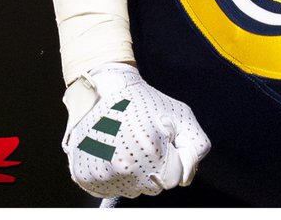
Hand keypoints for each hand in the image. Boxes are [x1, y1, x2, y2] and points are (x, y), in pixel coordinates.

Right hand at [62, 63, 210, 197]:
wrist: (105, 89)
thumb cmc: (144, 100)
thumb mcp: (182, 115)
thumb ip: (196, 147)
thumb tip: (185, 177)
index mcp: (149, 151)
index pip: (173, 178)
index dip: (172, 157)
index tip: (161, 139)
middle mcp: (122, 168)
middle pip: (152, 187)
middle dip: (154, 167)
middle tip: (144, 140)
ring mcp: (101, 174)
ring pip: (132, 190)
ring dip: (134, 172)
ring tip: (127, 143)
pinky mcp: (84, 177)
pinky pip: (111, 189)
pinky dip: (115, 175)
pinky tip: (113, 151)